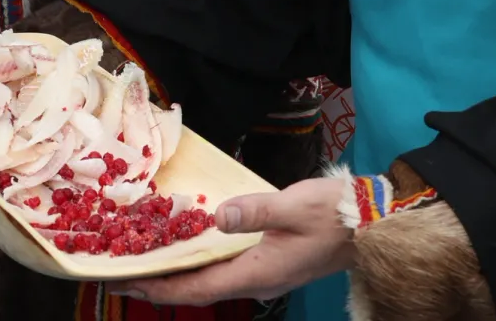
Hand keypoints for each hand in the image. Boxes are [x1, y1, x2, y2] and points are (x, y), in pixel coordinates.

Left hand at [115, 178, 355, 305]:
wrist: (371, 224)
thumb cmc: (334, 215)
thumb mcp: (294, 206)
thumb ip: (254, 211)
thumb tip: (219, 216)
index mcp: (258, 272)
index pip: (199, 288)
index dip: (162, 287)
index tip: (129, 282)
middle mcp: (257, 280)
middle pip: (199, 288)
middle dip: (162, 282)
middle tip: (125, 272)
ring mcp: (264, 273)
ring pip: (212, 279)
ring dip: (180, 273)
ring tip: (147, 260)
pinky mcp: (270, 262)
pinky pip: (226, 268)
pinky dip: (201, 261)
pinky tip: (188, 246)